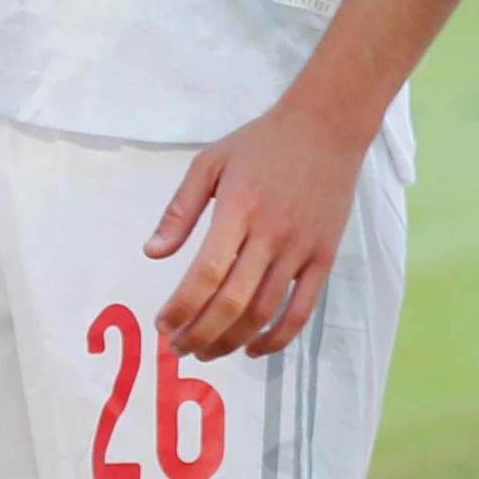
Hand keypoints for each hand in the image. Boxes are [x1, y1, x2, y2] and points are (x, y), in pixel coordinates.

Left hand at [144, 97, 368, 359]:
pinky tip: (253, 349)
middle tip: (179, 348)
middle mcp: (270, 234)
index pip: (205, 273)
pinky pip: (301, 310)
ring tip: (207, 351)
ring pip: (264, 312)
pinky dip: (277, 338)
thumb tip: (152, 253)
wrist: (326, 128)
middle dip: (200, 334)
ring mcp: (300, 249)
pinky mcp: (324, 258)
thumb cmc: (261, 143)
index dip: (182, 307)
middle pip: (232, 302)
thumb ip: (179, 210)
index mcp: (237, 209)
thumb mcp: (209, 163)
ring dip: (231, 341)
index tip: (163, 325)